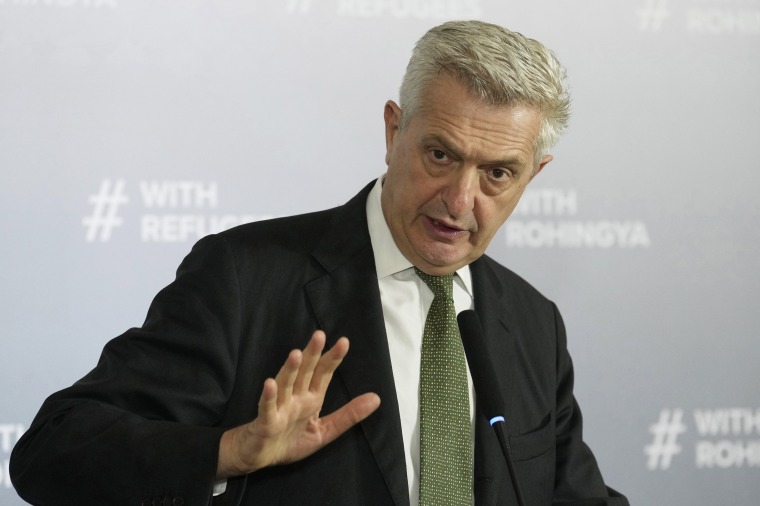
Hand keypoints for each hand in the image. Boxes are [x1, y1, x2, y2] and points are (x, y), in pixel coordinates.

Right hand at [216, 330, 380, 477]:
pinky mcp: (266, 422)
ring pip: (285, 384)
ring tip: (296, 354)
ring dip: (290, 369)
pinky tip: (270, 384)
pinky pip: (267, 408)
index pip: (323, 374)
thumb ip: (349, 415)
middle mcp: (295, 398)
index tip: (344, 342)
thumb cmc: (288, 441)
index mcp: (310, 398)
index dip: (332, 358)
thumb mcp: (325, 430)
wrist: (259, 457)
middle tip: (319, 335)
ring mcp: (280, 408)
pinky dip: (268, 396)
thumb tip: (376, 398)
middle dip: (312, 354)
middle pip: (304, 372)